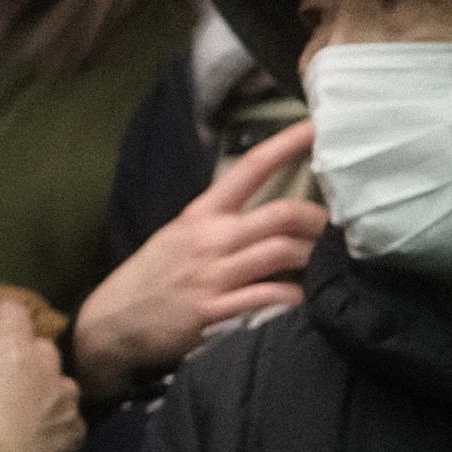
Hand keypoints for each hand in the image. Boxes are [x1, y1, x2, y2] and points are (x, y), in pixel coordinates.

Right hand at [71, 123, 323, 402]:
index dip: (287, 144)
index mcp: (201, 214)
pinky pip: (269, 298)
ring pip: (282, 253)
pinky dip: (295, 298)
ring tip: (330, 265)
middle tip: (340, 229)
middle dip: (319, 220)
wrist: (111, 324)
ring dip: (314, 258)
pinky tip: (307, 301)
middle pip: (281, 214)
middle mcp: (209, 239)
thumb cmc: (151, 279)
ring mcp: (212, 276)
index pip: (250, 168)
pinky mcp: (215, 312)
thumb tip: (270, 217)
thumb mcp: (177, 237)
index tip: (317, 127)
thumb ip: (219, 224)